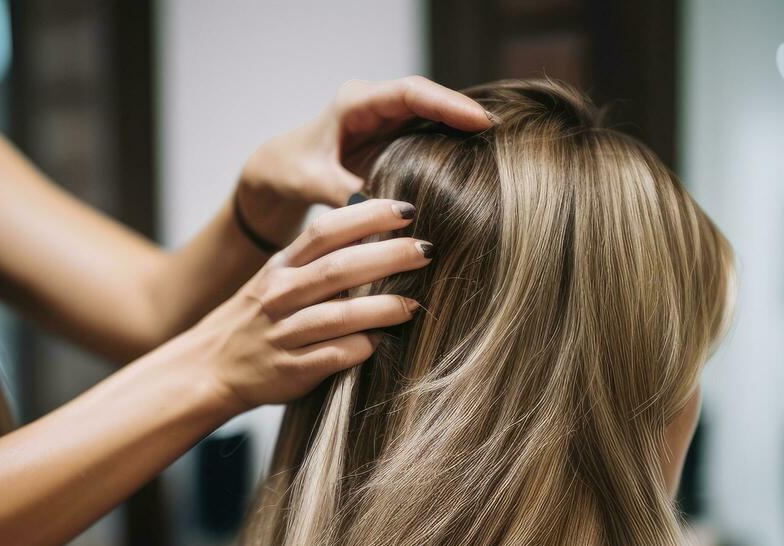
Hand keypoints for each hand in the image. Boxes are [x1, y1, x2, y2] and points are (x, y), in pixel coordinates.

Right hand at [182, 197, 430, 413]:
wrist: (208, 369)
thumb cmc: (255, 321)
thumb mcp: (276, 280)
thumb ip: (316, 261)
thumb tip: (377, 235)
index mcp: (281, 267)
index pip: (326, 231)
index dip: (368, 217)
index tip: (408, 209)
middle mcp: (281, 296)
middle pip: (339, 269)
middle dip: (387, 257)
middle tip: (426, 250)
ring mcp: (285, 334)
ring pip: (339, 315)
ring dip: (382, 307)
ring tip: (415, 304)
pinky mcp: (291, 370)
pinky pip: (333, 356)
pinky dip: (360, 348)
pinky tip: (381, 343)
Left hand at [236, 76, 490, 243]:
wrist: (281, 172)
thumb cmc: (292, 171)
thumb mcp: (313, 181)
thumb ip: (343, 193)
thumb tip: (380, 213)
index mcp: (356, 102)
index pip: (409, 93)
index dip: (446, 104)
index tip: (479, 120)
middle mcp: (376, 104)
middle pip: (430, 100)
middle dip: (464, 113)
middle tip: (502, 133)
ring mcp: (388, 120)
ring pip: (433, 117)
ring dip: (462, 130)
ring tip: (499, 148)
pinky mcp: (394, 138)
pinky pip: (428, 135)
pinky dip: (450, 146)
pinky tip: (475, 163)